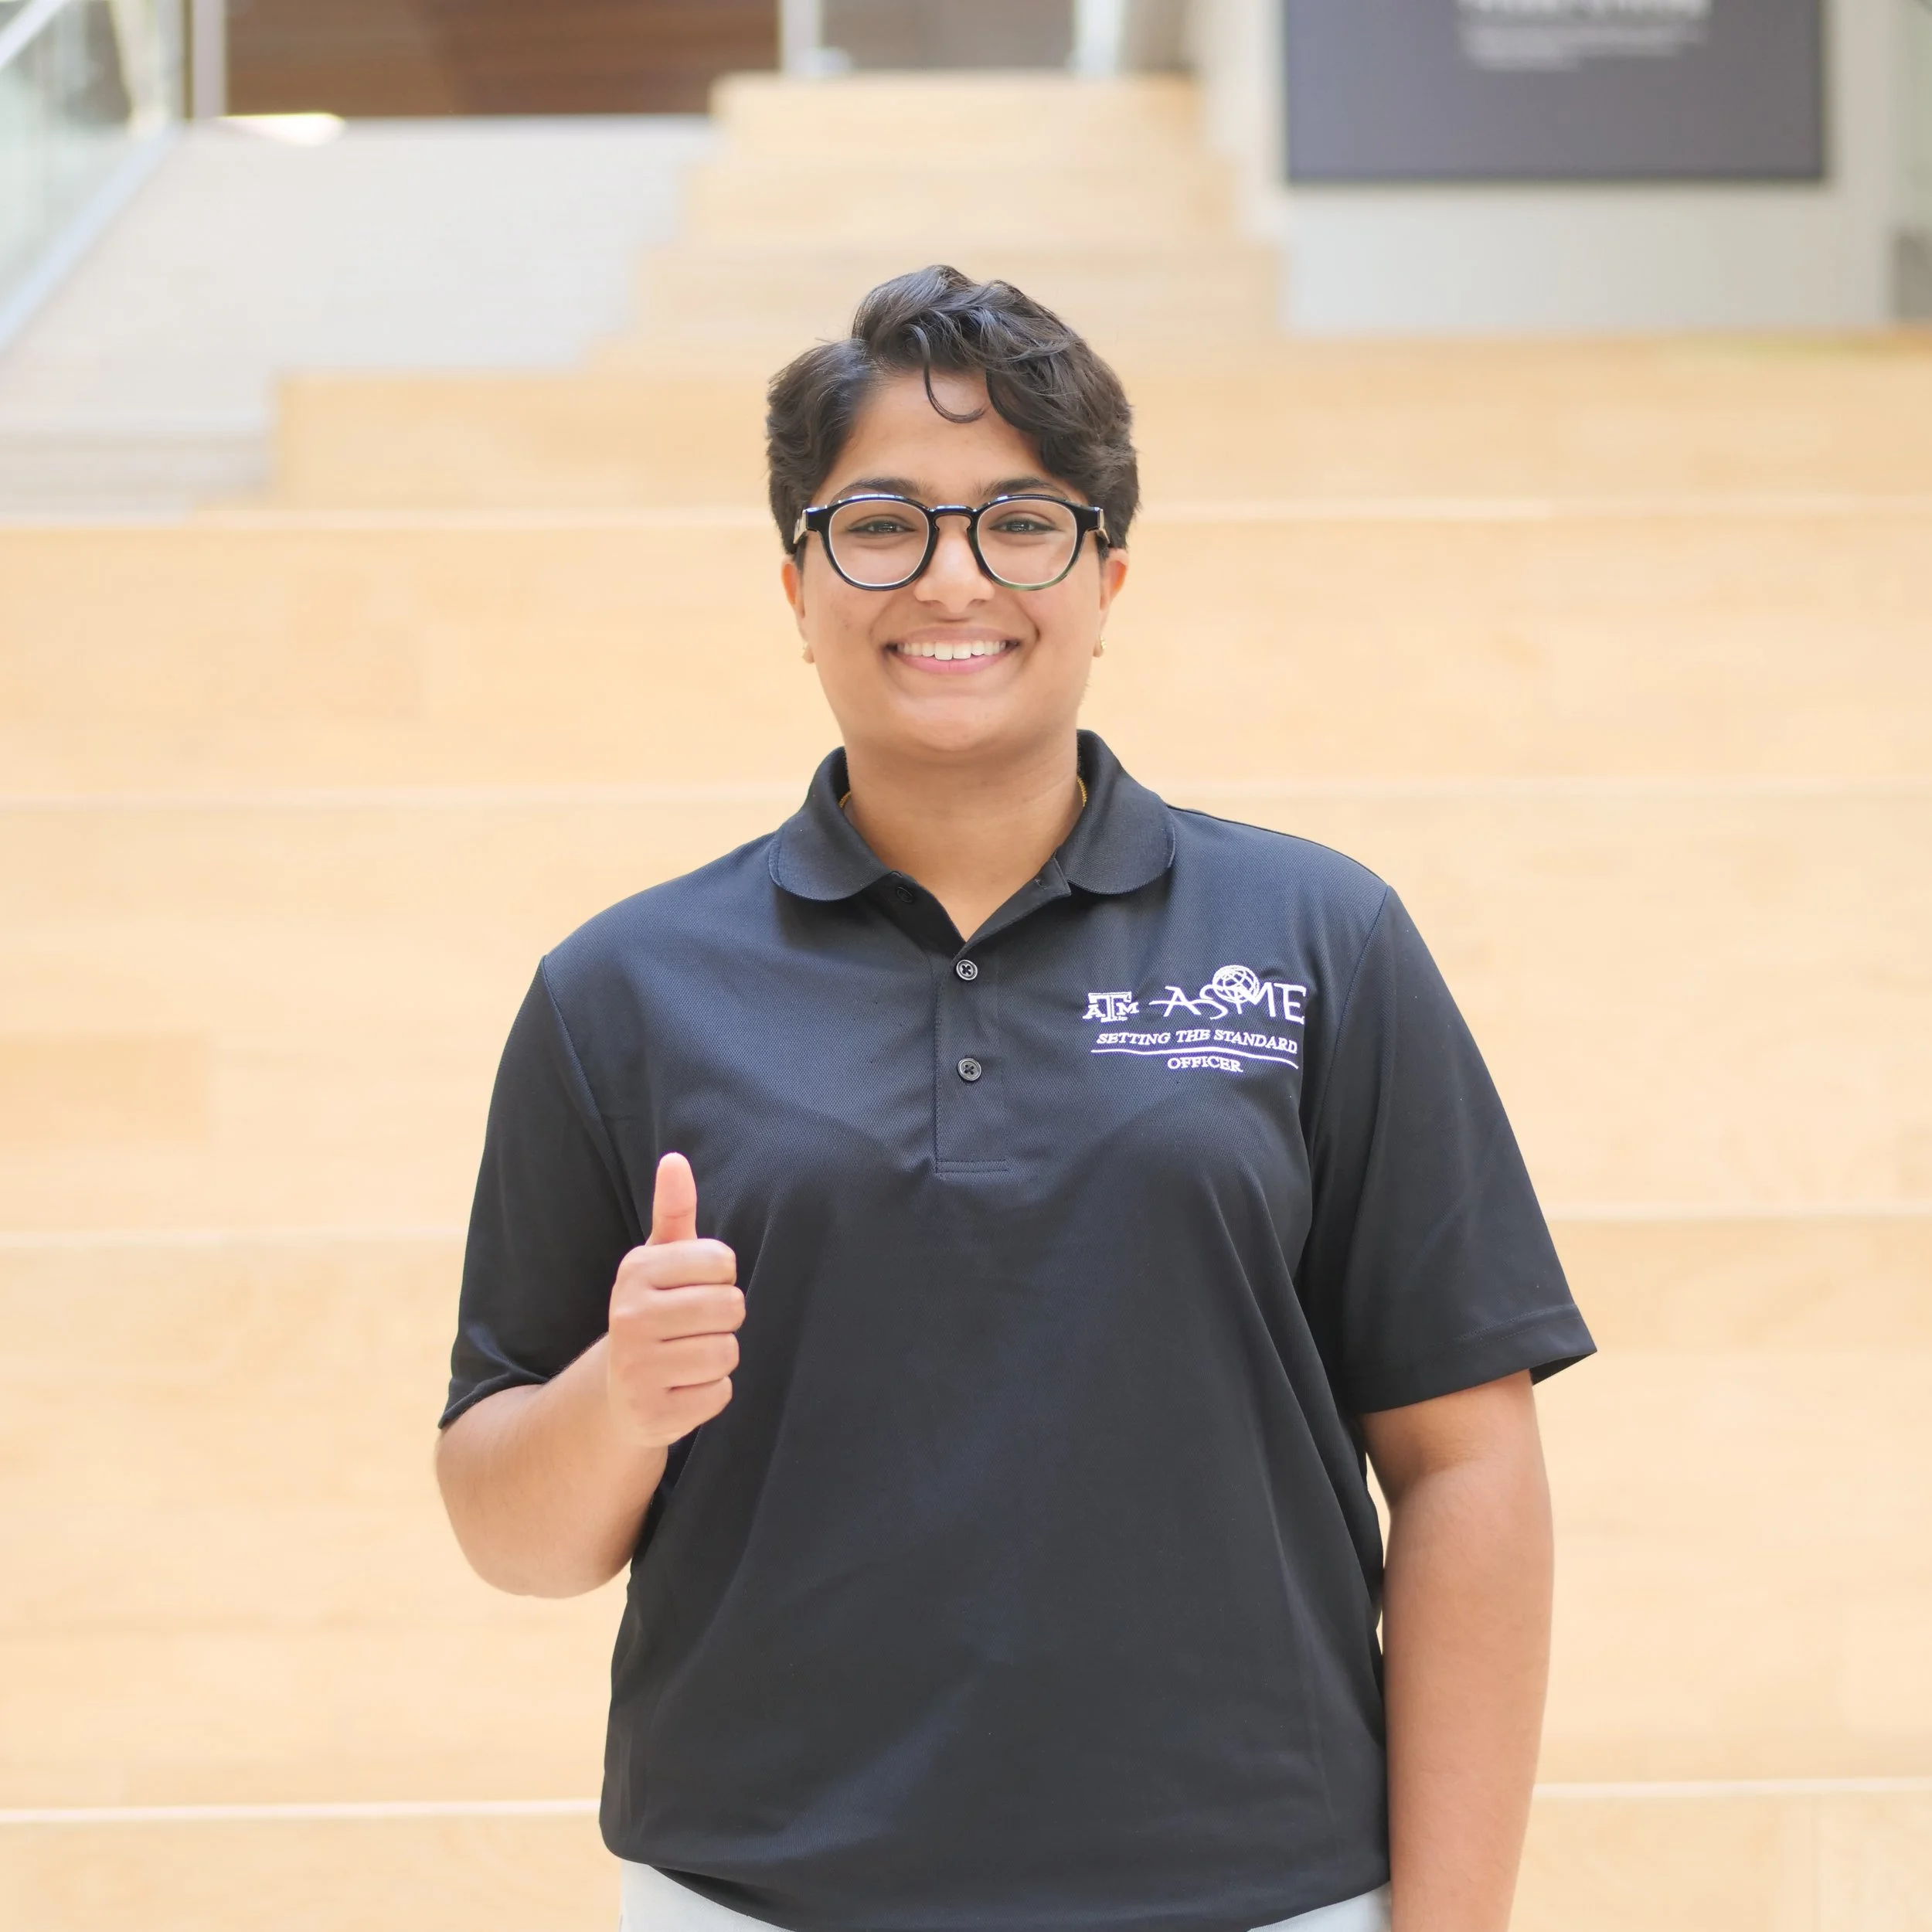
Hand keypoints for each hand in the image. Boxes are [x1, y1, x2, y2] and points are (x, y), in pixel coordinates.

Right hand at [605, 1152, 742, 1448]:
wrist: (618, 1394)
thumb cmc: (654, 1314)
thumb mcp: (659, 1263)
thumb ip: (673, 1211)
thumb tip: (675, 1159)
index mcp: (635, 1271)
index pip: (724, 1262)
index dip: (721, 1279)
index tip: (694, 1291)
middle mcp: (629, 1317)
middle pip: (731, 1308)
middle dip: (723, 1320)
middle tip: (692, 1330)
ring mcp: (637, 1369)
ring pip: (728, 1353)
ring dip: (718, 1359)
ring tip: (686, 1359)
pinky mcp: (652, 1414)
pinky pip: (720, 1394)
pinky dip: (710, 1394)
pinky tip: (682, 1389)